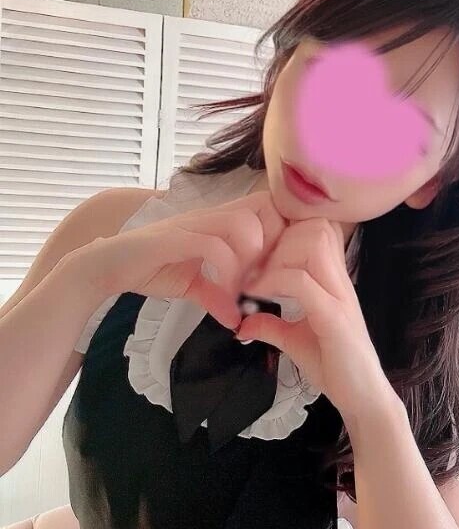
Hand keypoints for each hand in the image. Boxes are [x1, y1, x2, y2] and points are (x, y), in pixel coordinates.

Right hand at [74, 190, 287, 329]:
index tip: (276, 271)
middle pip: (264, 208)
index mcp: (218, 221)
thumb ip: (217, 297)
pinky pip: (213, 247)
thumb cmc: (150, 267)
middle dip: (273, 247)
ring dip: (251, 261)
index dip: (281, 235)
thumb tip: (237, 321)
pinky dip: (227, 273)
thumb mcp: (192, 285)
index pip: (267, 206)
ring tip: (245, 289)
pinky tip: (224, 295)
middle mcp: (209, 216)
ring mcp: (192, 224)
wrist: (107, 265)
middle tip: (264, 282)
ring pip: (243, 225)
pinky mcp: (175, 238)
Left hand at [235, 217, 391, 420]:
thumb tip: (241, 322)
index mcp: (333, 279)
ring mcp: (340, 296)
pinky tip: (256, 297)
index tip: (256, 257)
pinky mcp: (335, 318)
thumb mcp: (294, 341)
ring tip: (255, 279)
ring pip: (312, 243)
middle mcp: (340, 280)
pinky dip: (273, 283)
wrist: (363, 398)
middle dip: (278, 237)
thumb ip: (270, 325)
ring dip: (276, 256)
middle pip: (316, 225)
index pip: (317, 227)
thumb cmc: (335, 367)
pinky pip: (302, 282)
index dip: (284, 231)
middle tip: (252, 264)